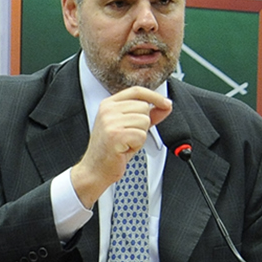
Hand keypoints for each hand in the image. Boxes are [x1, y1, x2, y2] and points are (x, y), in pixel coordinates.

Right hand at [69, 84, 171, 207]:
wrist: (95, 169)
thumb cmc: (110, 150)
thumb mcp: (129, 127)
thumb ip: (148, 115)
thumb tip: (166, 106)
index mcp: (108, 104)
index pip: (137, 91)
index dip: (154, 96)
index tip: (166, 103)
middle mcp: (108, 110)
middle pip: (144, 107)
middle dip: (143, 125)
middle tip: (128, 136)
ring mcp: (110, 121)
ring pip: (144, 121)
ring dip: (140, 136)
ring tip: (126, 143)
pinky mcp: (116, 134)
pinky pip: (141, 135)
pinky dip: (137, 145)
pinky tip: (124, 149)